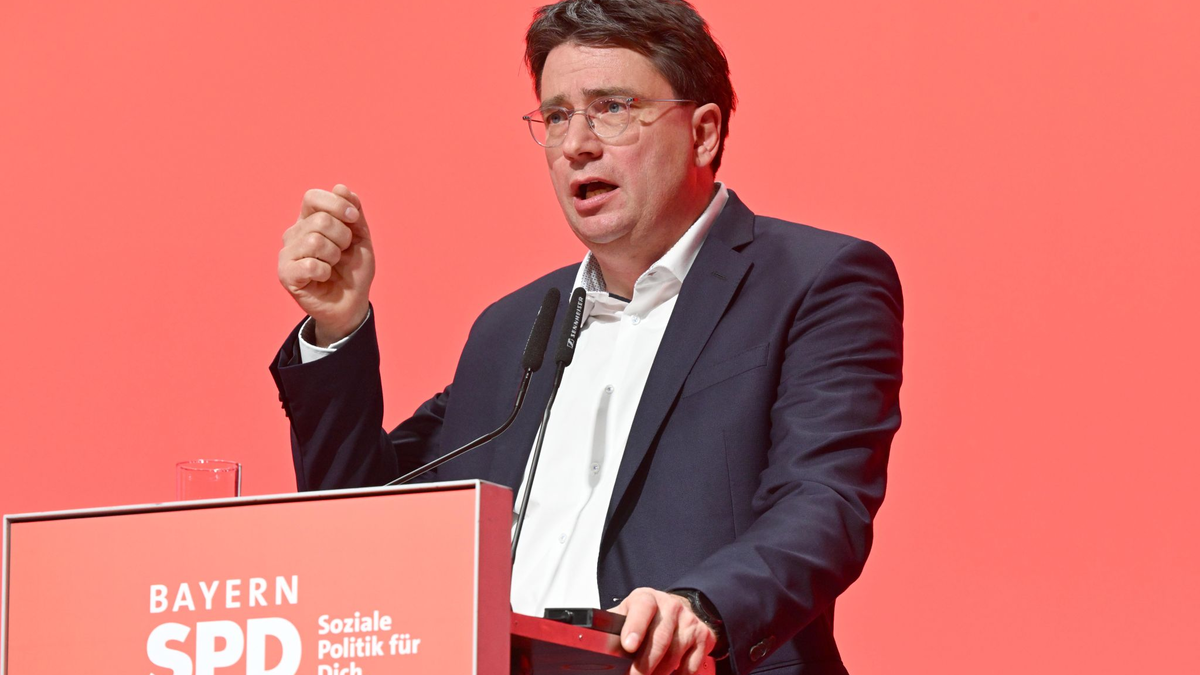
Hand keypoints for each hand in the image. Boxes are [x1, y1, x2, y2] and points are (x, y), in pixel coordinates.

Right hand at [278, 184, 374, 344]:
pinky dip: (324, 271)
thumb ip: (353, 212)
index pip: (313, 197)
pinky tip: (324, 277)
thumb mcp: (361, 237)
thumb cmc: (353, 269)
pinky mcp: (286, 275)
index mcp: (309, 220)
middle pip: (320, 220)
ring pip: (315, 241)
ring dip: (334, 255)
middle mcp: (294, 233)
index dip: (337, 204)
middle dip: (343, 237)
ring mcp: (287, 254)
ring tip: (333, 265)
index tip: (354, 219)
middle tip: (343, 252)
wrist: (352, 302)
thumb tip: (341, 187)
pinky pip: (308, 264)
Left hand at [610, 588, 716, 674]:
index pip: (642, 608)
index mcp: (646, 598)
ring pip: (675, 654)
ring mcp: (689, 620)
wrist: (675, 608)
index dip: (635, 627)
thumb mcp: (626, 613)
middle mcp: (670, 606)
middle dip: (645, 664)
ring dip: (660, 672)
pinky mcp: (703, 635)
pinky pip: (692, 663)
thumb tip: (593, 644)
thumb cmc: (645, 616)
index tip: (628, 646)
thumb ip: (612, 626)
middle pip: (660, 639)